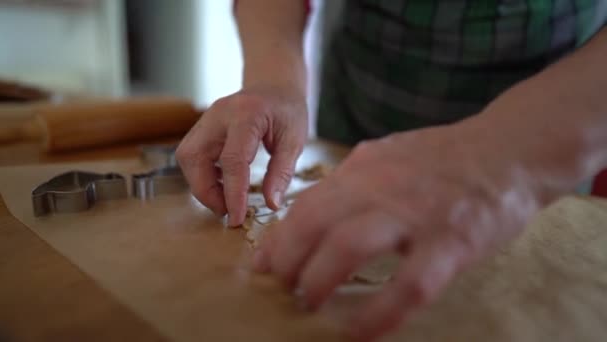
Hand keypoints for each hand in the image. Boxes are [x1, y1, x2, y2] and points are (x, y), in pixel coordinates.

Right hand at [176, 84, 307, 225]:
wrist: (274, 85)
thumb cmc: (287, 110)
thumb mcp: (295, 140)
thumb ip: (282, 172)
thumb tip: (271, 204)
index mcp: (246, 114)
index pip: (232, 159)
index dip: (233, 193)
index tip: (237, 218)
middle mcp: (218, 114)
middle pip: (195, 157)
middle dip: (206, 191)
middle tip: (228, 212)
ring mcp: (206, 119)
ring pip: (187, 158)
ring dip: (201, 185)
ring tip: (226, 201)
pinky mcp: (201, 128)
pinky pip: (191, 156)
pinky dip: (202, 176)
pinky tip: (223, 185)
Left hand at [253, 124, 546, 339]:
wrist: (508, 150)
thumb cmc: (445, 157)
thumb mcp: (390, 154)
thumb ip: (354, 177)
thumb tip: (316, 206)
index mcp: (364, 167)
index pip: (306, 204)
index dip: (278, 238)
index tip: (261, 264)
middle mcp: (380, 186)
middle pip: (314, 222)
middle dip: (286, 260)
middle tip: (280, 286)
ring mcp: (415, 213)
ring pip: (348, 248)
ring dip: (318, 281)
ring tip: (307, 302)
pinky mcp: (451, 242)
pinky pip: (407, 285)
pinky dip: (378, 314)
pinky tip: (358, 332)